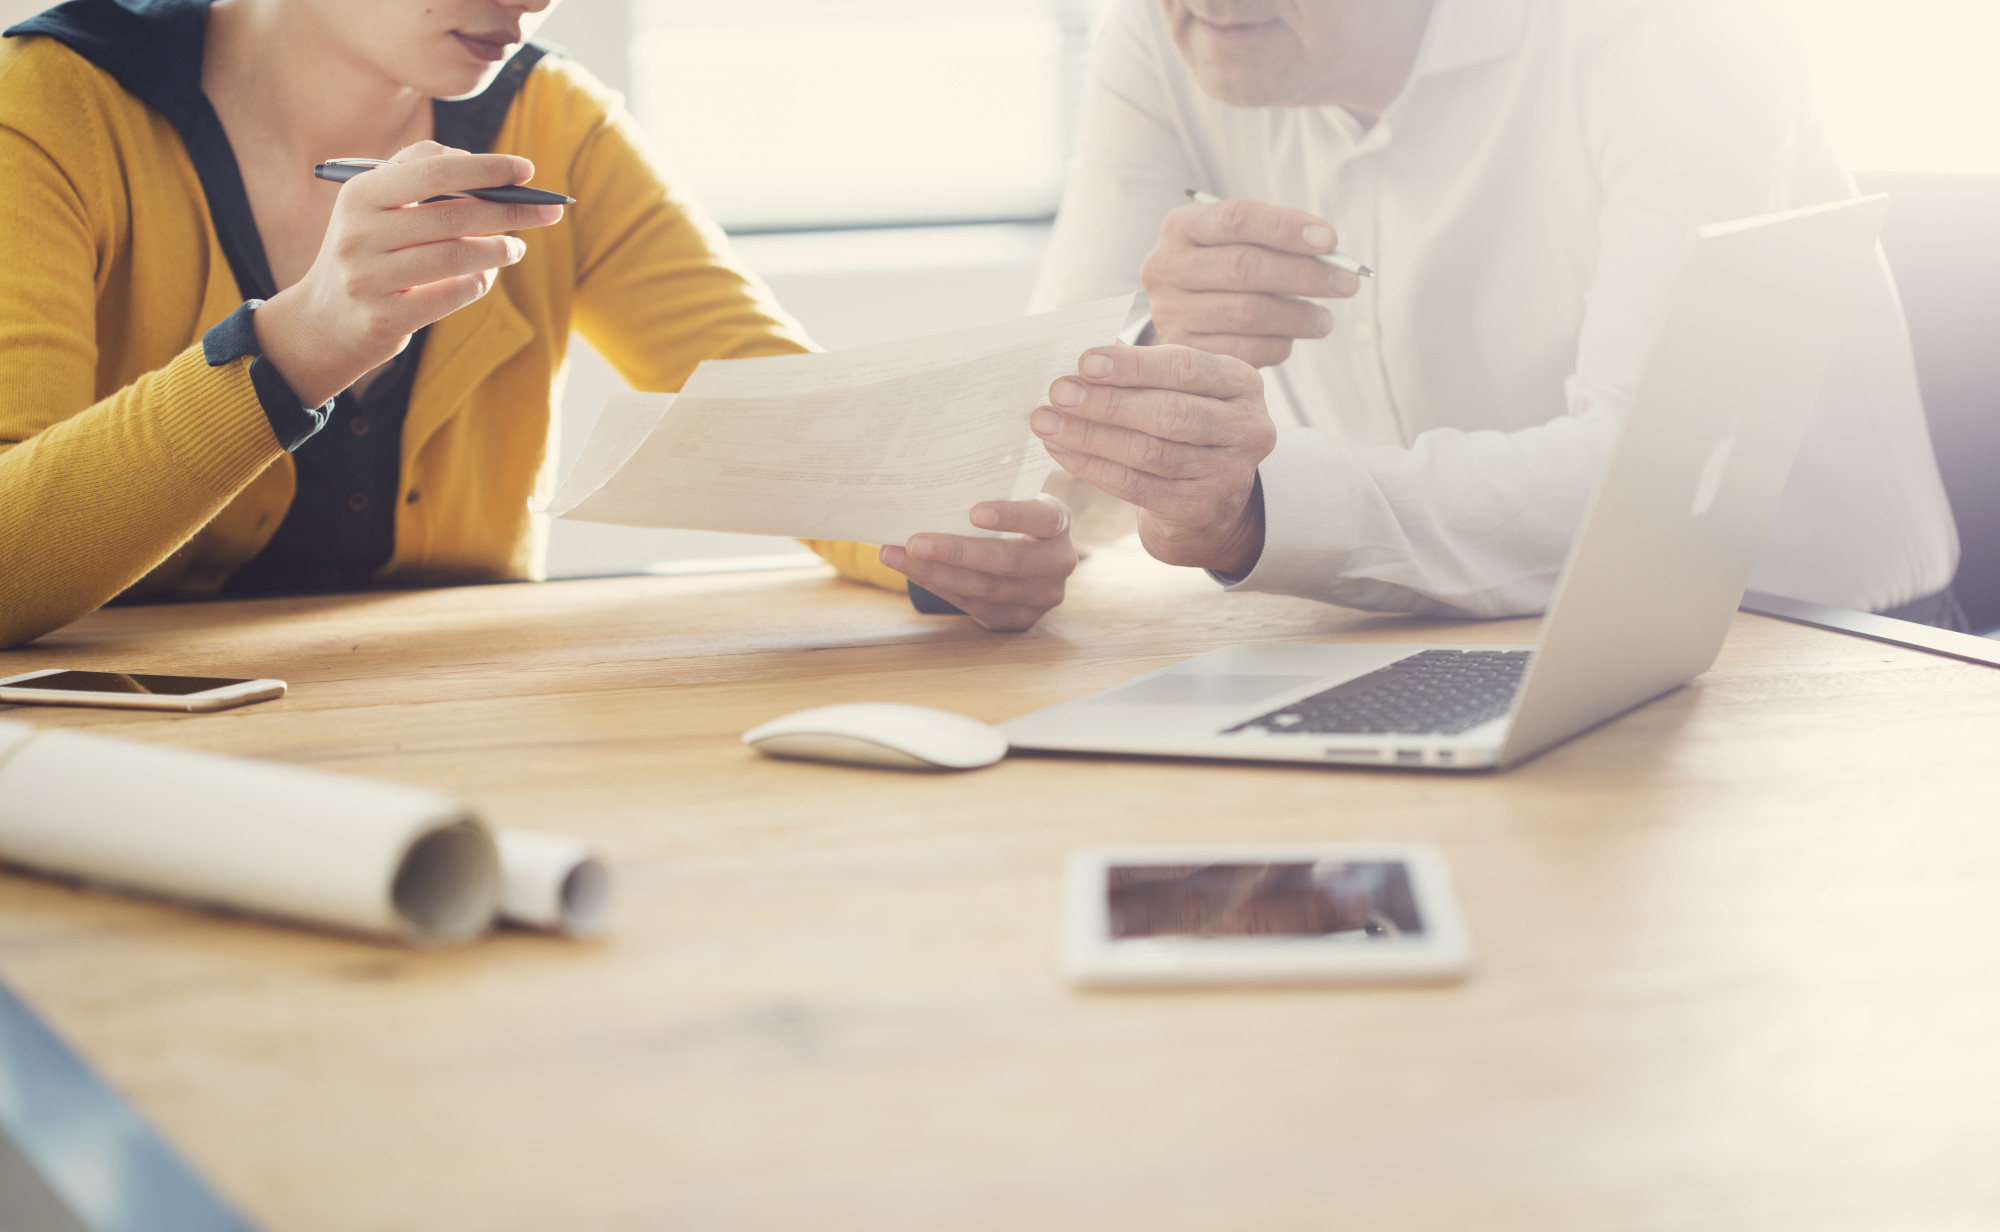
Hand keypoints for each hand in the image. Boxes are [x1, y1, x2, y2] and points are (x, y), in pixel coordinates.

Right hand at [253, 141, 564, 405]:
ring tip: (516, 248)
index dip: (485, 169)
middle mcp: (359, 234)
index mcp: (360, 195)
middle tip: (547, 212)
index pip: (433, 172)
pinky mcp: (384, 318)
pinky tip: (485, 276)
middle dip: (509, 211)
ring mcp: (368, 279)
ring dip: (499, 250)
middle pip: (452, 216)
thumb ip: (415, 171)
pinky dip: (478, 284)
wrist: (325, 320)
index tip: (527, 170)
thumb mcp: (373, 205)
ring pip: (456, 257)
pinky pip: (451, 295)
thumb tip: (469, 158)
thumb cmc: (366, 251)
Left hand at [878, 496, 1077, 631]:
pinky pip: (972, 604)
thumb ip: (990, 494)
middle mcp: (1057, 563)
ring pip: (984, 588)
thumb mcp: (1014, 499)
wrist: (1030, 556)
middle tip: (916, 542)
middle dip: (957, 552)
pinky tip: (910, 571)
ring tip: (897, 556)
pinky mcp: (1017, 619)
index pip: (1041, 518)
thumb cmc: (1011, 517)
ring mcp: (1041, 597)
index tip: (974, 512)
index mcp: (1059, 523)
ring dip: (935, 573)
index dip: (1011, 516)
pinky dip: (937, 586)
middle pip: (1007, 560)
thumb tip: (931, 487)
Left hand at [1032, 345, 1273, 575]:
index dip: (1132, 365)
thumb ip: (1141, 371)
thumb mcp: (1179, 392)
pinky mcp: (1199, 509)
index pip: (1185, 368)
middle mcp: (1246, 429)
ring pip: (1149, 452)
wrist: (1209, 505)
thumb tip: (1079, 354)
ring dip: (1090, 436)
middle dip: (1107, 403)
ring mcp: (1227, 474)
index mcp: (1242, 384)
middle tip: (1059, 393)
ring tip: (1048, 423)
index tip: (1084, 362)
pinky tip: (1062, 452)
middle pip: (1169, 412)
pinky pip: (1135, 486)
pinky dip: (1093, 467)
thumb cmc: (1184, 432)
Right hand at [1142, 196, 1359, 368]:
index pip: (1237, 219)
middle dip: (1304, 275)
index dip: (1286, 228)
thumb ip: (1275, 243)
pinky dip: (1277, 344)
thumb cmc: (1224, 268)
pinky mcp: (1185, 350)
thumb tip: (1329, 255)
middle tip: (1346, 283)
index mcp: (1181, 226)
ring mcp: (1169, 311)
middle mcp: (1166, 266)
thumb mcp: (1238, 242)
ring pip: (1247, 313)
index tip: (1330, 240)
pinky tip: (1292, 338)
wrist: (1181, 312)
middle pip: (1244, 267)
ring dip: (1297, 315)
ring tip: (1325, 318)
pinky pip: (1243, 349)